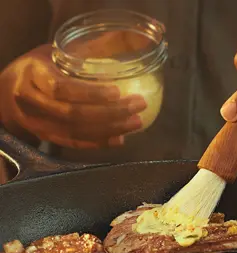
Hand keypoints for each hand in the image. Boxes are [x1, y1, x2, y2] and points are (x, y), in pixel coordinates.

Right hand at [0, 44, 146, 147]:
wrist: (11, 92)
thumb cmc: (42, 67)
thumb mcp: (61, 51)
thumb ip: (95, 48)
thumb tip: (138, 39)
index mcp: (35, 74)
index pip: (62, 88)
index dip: (90, 93)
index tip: (117, 92)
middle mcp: (33, 102)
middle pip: (73, 114)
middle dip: (109, 113)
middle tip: (137, 107)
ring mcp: (39, 124)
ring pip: (76, 132)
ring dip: (109, 130)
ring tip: (135, 123)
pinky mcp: (48, 138)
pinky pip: (75, 143)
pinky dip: (99, 143)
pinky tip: (119, 139)